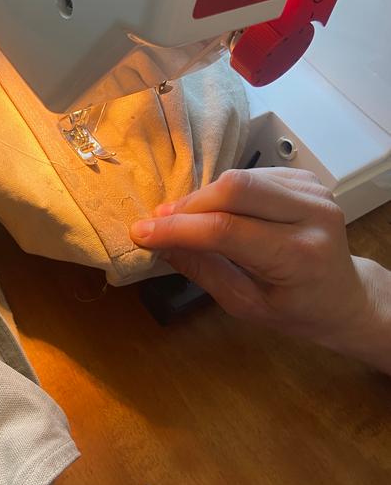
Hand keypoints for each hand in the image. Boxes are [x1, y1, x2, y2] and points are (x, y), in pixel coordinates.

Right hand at [130, 168, 383, 350]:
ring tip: (186, 221)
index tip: (140, 232)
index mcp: (298, 256)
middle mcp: (312, 216)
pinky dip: (226, 193)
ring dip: (204, 198)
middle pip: (235, 189)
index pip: (226, 230)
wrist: (343, 296)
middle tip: (160, 222)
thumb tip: (157, 243)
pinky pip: (253, 175)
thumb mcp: (244, 305)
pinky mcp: (307, 179)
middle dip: (189, 204)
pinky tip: (221, 212)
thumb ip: (203, 270)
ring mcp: (314, 192)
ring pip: (241, 178)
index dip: (178, 228)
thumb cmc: (293, 309)